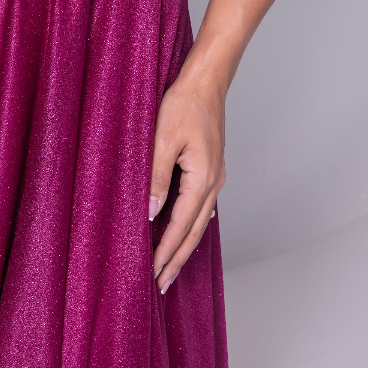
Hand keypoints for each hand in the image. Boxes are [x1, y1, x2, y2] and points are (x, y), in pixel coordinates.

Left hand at [148, 76, 225, 292]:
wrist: (206, 82)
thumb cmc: (184, 104)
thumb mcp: (163, 138)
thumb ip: (157, 176)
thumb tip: (151, 213)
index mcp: (202, 179)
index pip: (180, 225)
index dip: (166, 251)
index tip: (154, 274)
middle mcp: (213, 183)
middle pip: (194, 231)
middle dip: (177, 259)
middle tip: (162, 285)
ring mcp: (215, 177)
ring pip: (199, 221)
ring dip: (184, 245)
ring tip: (170, 266)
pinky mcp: (211, 169)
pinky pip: (201, 206)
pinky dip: (190, 224)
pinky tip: (183, 231)